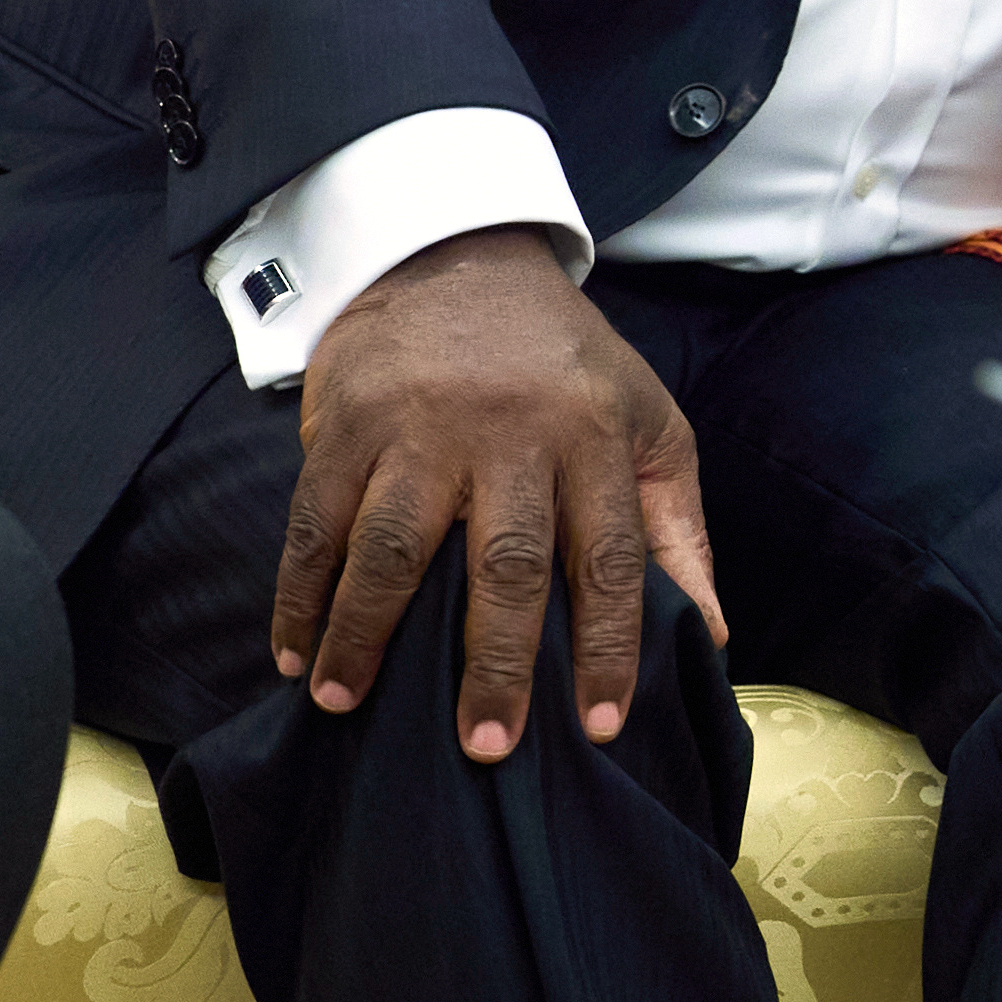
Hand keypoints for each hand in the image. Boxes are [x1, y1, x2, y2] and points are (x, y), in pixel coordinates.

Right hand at [279, 227, 720, 759]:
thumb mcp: (649, 424)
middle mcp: (512, 436)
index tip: (604, 726)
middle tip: (484, 746)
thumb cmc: (567, 365)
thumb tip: (709, 636)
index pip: (612, 560)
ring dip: (365, 634)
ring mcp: (422, 429)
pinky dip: (298, 591)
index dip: (611, 647)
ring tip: (344, 704)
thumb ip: (677, 530)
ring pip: (393, 546)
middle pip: (505, 564)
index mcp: (596, 439)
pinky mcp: (348, 423)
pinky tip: (293, 651)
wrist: (459, 256)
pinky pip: (315, 519)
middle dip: (494, 663)